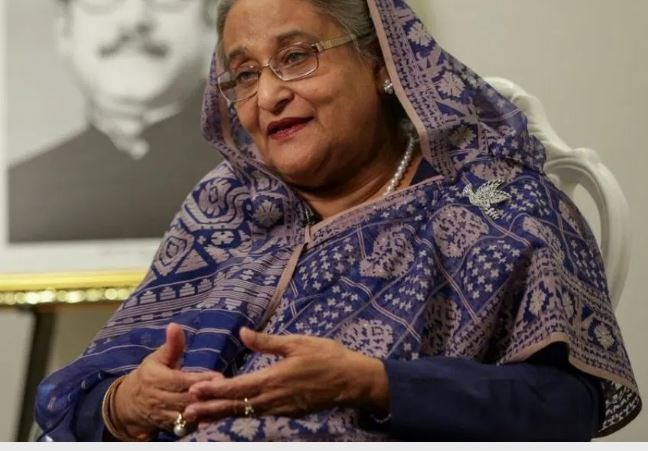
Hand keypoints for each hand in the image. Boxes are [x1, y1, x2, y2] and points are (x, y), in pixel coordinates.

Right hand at [110, 323, 220, 438]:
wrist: (130, 404)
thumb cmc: (150, 375)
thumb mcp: (158, 358)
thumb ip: (172, 345)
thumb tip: (175, 325)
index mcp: (154, 378)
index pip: (180, 381)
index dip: (200, 380)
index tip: (219, 376)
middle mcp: (157, 398)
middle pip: (185, 400)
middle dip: (206, 395)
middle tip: (227, 389)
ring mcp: (161, 415)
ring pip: (186, 415)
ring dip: (205, 410)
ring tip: (224, 401)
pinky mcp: (167, 428)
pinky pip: (186, 427)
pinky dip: (200, 421)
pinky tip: (214, 413)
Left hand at [183, 328, 389, 422]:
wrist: (353, 381)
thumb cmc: (327, 357)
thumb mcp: (297, 343)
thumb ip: (267, 342)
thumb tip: (242, 334)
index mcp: (274, 379)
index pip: (238, 388)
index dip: (214, 391)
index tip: (193, 391)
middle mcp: (274, 399)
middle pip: (237, 406)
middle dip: (210, 409)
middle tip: (186, 413)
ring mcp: (281, 408)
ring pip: (246, 413)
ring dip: (223, 413)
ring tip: (201, 415)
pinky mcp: (289, 412)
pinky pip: (259, 414)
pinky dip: (242, 413)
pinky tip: (233, 411)